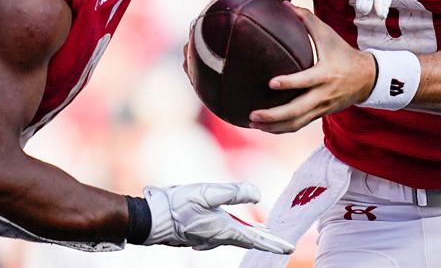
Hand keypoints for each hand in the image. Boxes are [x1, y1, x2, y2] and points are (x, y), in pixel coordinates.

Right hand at [142, 183, 293, 253]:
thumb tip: (257, 195)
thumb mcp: (208, 193)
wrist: (151, 219)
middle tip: (282, 243)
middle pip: (249, 239)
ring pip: (236, 236)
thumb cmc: (178, 205)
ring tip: (263, 232)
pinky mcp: (199, 232)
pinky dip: (234, 231)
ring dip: (251, 235)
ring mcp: (208, 236)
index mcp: (225, 229)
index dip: (274, 243)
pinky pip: (223, 233)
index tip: (289, 248)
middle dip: (266, 240)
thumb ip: (234, 192)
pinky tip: (231, 227)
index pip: (256, 239)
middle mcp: (218, 236)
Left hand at [249, 6, 375, 133]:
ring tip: (253, 123)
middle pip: (297, 110)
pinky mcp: (319, 114)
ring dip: (274, 126)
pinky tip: (265, 127)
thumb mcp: (329, 35)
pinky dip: (282, 128)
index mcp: (325, 74)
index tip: (271, 83)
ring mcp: (321, 107)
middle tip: (253, 113)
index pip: (306, 81)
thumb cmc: (343, 53)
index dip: (290, 83)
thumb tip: (285, 4)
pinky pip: (299, 125)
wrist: (367, 79)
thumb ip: (307, 19)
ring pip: (297, 122)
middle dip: (274, 115)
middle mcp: (323, 94)